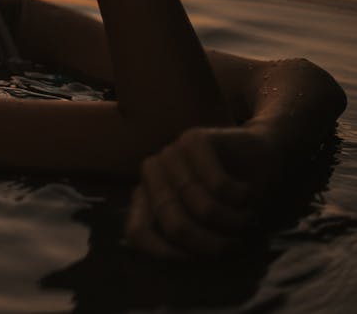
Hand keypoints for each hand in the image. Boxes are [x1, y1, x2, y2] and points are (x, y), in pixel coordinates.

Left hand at [125, 125, 280, 258]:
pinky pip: (218, 185)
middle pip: (174, 224)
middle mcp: (152, 174)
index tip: (197, 260)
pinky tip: (245, 193)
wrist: (261, 161)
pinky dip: (240, 198)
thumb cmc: (231, 205)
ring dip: (233, 222)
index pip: (137, 233)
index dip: (167, 253)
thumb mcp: (210, 234)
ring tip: (245, 219)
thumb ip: (187, 244)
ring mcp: (171, 153)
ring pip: (202, 207)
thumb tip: (181, 258)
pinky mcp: (194, 138)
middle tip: (234, 244)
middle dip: (211, 244)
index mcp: (145, 199)